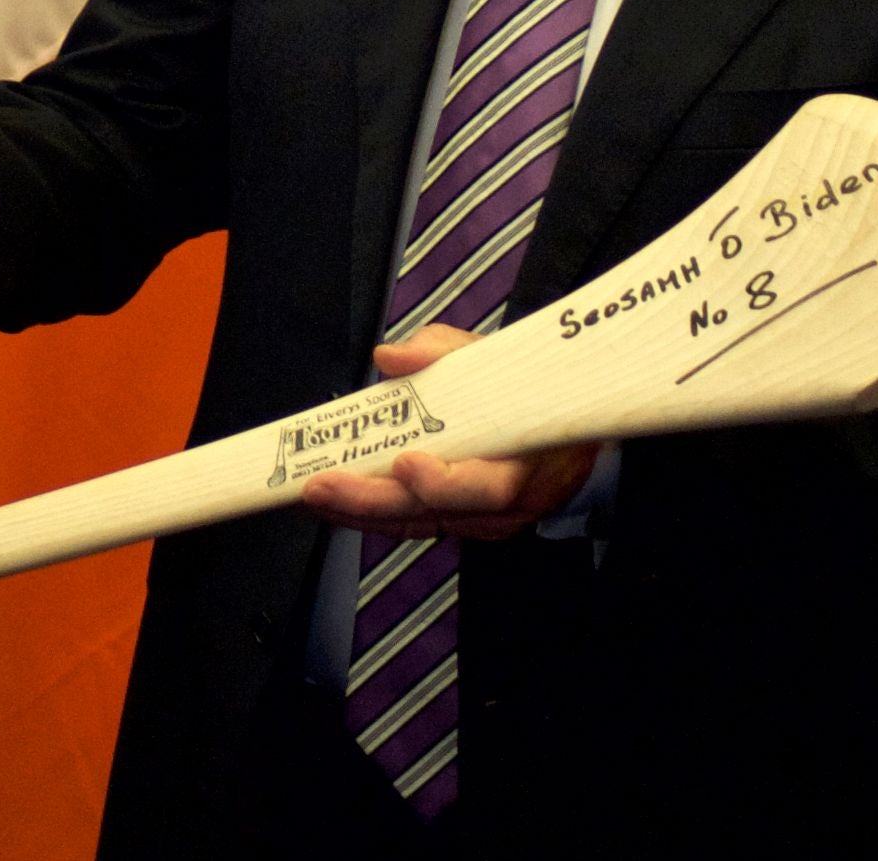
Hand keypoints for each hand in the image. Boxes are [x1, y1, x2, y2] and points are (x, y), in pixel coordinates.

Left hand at [295, 323, 602, 541]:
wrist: (565, 429)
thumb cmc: (528, 390)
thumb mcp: (493, 356)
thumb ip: (441, 351)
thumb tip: (390, 356)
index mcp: (525, 461)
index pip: (485, 487)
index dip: (442, 482)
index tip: (404, 463)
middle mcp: (505, 504)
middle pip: (435, 512)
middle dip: (371, 501)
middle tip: (319, 486)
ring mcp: (483, 521)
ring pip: (417, 524)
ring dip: (360, 512)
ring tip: (312, 494)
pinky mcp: (463, 524)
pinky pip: (414, 525)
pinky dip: (372, 515)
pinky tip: (335, 504)